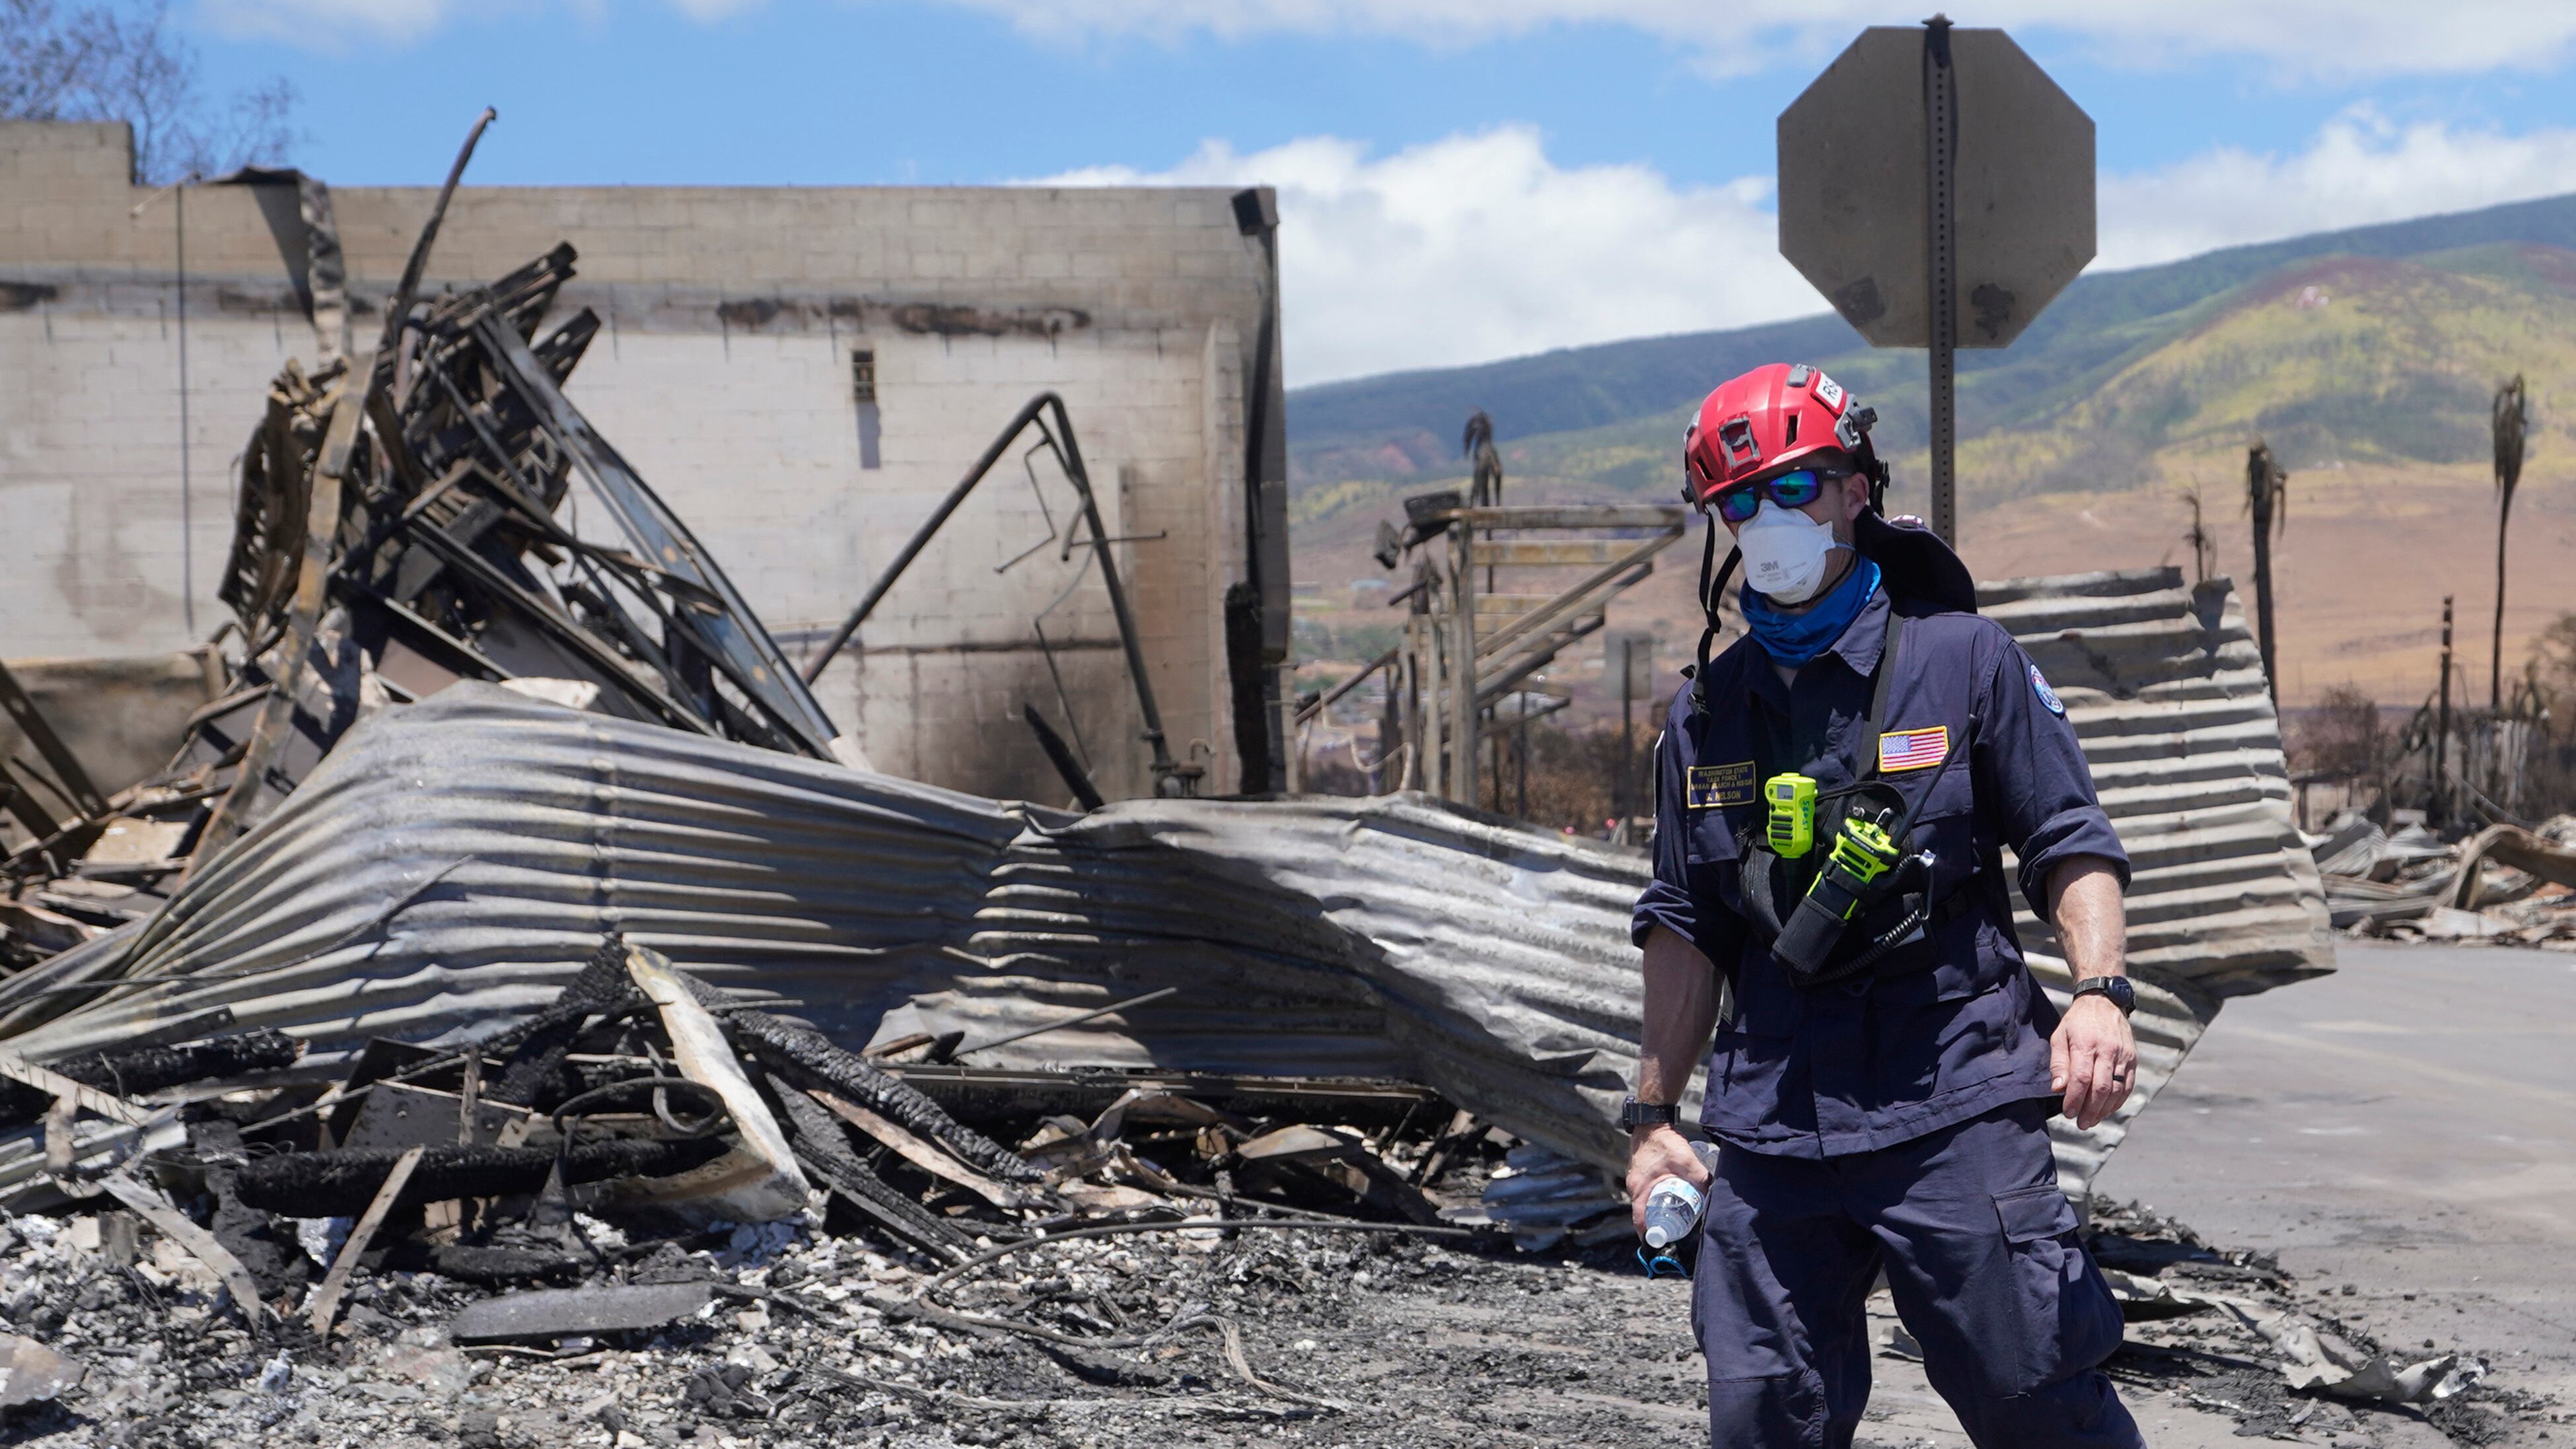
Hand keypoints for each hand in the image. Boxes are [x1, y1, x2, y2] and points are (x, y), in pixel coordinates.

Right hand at [1625, 1123, 1709, 1236]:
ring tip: (1675, 1221)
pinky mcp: (1640, 1175)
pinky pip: (1645, 1195)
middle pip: (1643, 1216)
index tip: (1661, 1246)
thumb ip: (1700, 1177)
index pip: (1640, 1221)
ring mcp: (1635, 1181)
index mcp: (1640, 1189)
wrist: (1651, 1122)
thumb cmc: (1664, 1142)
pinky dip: (1655, 1202)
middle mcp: (1634, 1188)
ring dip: (1656, 1215)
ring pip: (1644, 1206)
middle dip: (1657, 1228)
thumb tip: (1713, 1193)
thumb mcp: (1685, 1160)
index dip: (1650, 1237)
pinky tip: (1670, 1201)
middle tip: (1675, 1235)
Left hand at [2050, 992, 2136, 1129]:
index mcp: (2086, 1044)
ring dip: (2104, 1110)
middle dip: (2090, 1110)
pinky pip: (2128, 1086)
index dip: (2075, 1099)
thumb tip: (2058, 1089)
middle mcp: (2108, 1050)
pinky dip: (2118, 1101)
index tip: (2068, 1113)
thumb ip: (2059, 1063)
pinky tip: (2107, 1110)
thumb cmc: (2077, 1022)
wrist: (2104, 1002)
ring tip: (2092, 1120)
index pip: (2082, 1078)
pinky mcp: (2133, 1059)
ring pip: (2117, 1090)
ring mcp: (2124, 1055)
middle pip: (2101, 1088)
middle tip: (2080, 1124)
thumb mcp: (2060, 1036)